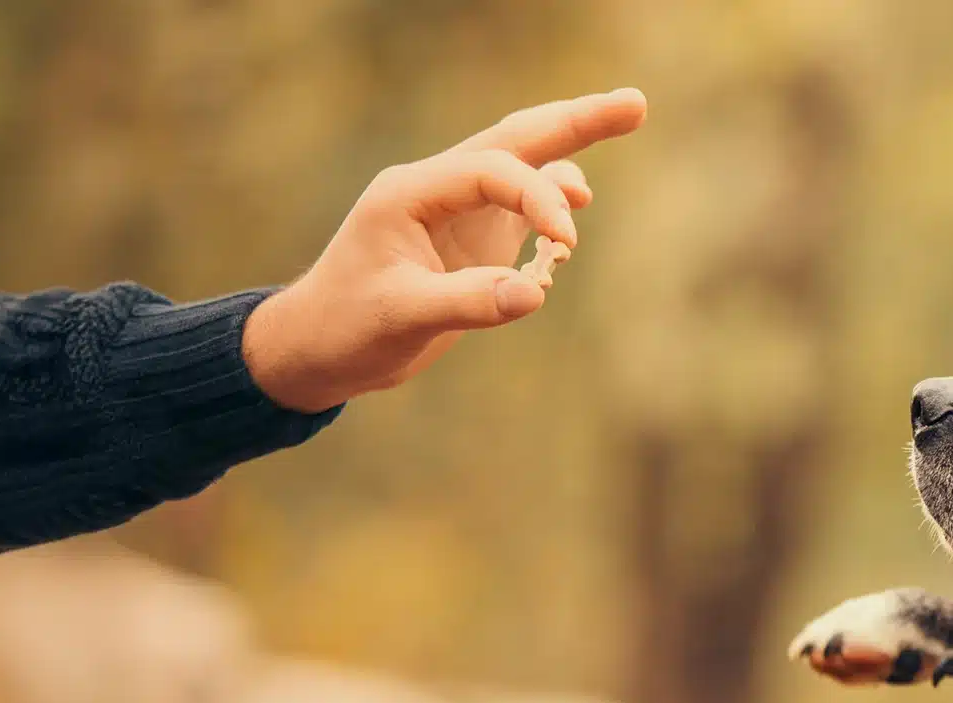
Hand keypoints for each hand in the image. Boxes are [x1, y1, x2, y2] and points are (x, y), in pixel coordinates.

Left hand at [242, 87, 646, 412]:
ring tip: (622, 127)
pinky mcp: (472, 240)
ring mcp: (457, 212)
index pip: (492, 171)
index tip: (565, 241)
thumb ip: (468, 302)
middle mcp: (437, 189)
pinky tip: (571, 222)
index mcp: (411, 191)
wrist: (316, 349)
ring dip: (569, 158)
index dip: (538, 197)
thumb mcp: (402, 317)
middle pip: (516, 141)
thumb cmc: (346, 327)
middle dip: (576, 122)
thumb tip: (535, 292)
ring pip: (524, 168)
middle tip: (636, 102)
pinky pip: (521, 210)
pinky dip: (552, 209)